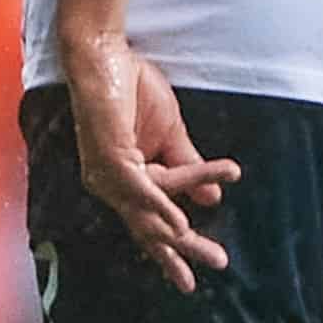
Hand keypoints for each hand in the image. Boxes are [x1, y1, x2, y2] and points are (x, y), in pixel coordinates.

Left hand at [63, 33, 235, 289]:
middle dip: (183, 252)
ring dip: (181, 232)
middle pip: (150, 229)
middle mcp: (111, 185)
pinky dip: (160, 206)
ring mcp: (107, 174)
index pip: (155, 222)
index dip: (178, 247)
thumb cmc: (131, 88)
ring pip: (151, 210)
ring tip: (208, 248)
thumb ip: (187, 166)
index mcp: (125, 181)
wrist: (106, 56)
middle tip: (216, 266)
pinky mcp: (109, 156)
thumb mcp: (170, 133)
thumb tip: (213, 201)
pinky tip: (180, 224)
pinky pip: (140, 188)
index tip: (204, 267)